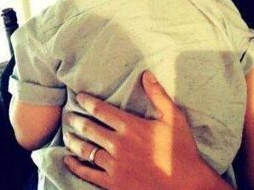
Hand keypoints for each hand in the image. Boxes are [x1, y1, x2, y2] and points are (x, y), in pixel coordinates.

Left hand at [63, 71, 230, 189]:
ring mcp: (114, 165)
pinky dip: (76, 166)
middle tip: (68, 116)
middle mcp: (118, 144)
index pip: (101, 110)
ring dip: (74, 141)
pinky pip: (88, 173)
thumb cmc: (181, 150)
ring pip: (86, 150)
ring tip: (67, 135)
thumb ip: (158, 95)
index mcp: (130, 126)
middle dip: (77, 120)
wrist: (186, 185)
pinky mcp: (113, 183)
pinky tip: (68, 160)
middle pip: (89, 129)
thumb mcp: (174, 117)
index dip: (87, 102)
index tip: (79, 97)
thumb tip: (146, 74)